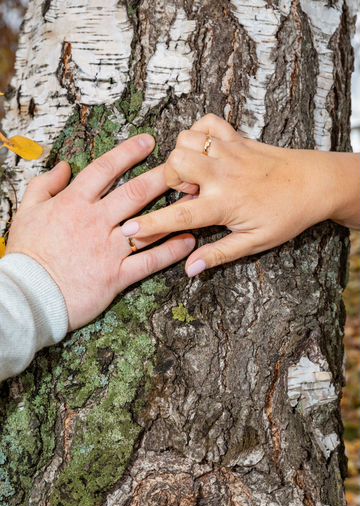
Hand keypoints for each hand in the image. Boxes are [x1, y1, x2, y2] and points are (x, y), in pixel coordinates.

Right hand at [6, 135, 194, 329]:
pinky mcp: (116, 275)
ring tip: (195, 199)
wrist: (30, 295)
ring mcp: (108, 249)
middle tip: (183, 166)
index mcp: (74, 203)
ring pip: (148, 224)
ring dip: (174, 210)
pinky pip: (149, 261)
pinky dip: (171, 251)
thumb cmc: (28, 254)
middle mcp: (96, 221)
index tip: (148, 142)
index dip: (128, 152)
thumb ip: (44, 185)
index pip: (105, 169)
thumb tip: (64, 166)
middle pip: (135, 192)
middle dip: (162, 176)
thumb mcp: (26, 212)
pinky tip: (189, 241)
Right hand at [120, 114, 359, 276]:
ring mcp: (228, 151)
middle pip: (174, 165)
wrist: (316, 183)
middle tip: (188, 193)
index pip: (178, 216)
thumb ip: (219, 254)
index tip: (128, 229)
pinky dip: (199, 133)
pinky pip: (207, 122)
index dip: (149, 225)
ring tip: (199, 175)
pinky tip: (207, 152)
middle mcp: (221, 174)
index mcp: (223, 204)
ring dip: (183, 157)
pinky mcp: (237, 137)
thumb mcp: (255, 242)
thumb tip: (189, 269)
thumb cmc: (287, 215)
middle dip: (169, 180)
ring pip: (185, 140)